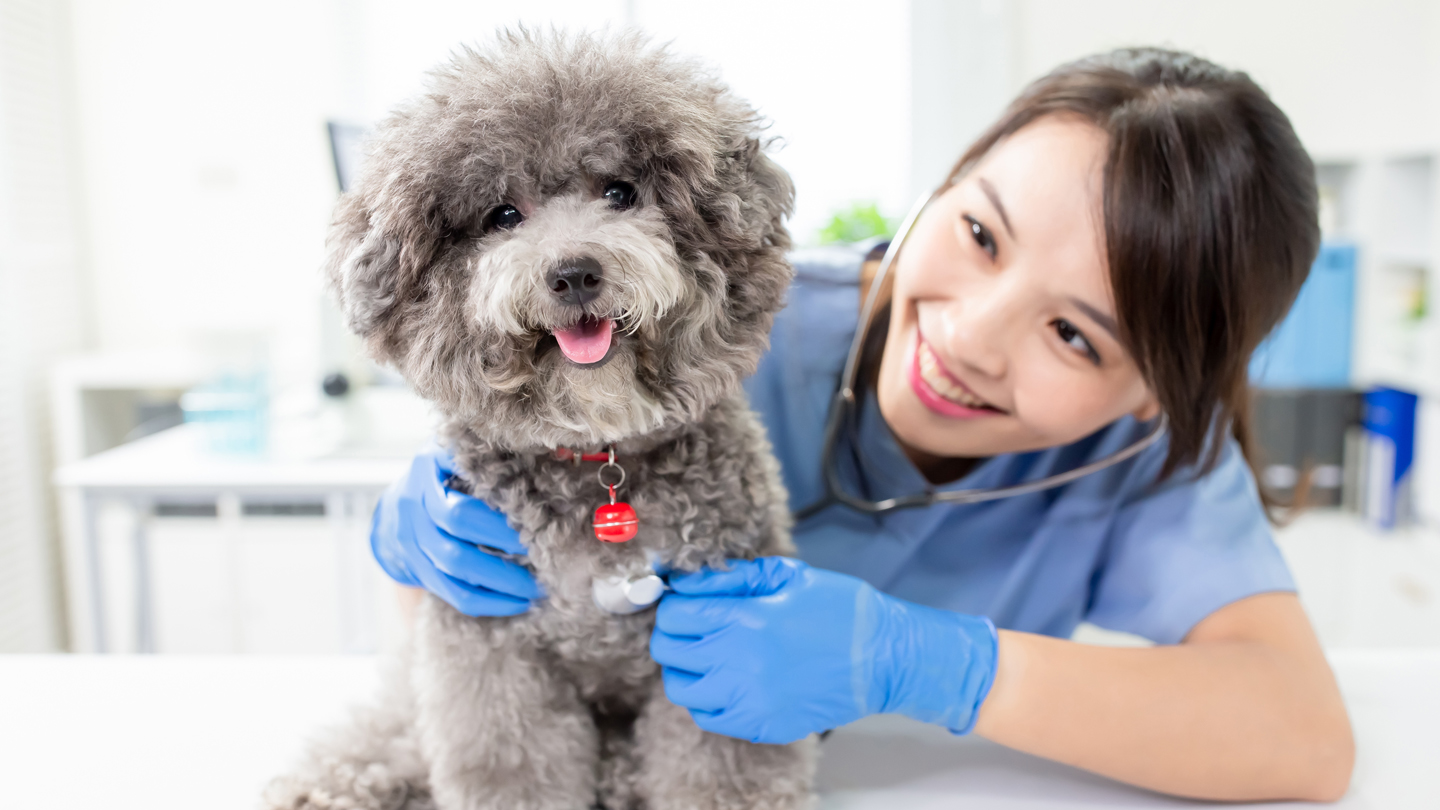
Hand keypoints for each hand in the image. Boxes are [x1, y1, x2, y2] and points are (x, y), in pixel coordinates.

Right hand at [370, 445, 540, 615]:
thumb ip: (490, 456)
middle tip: (544, 548)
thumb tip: (553, 455)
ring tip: (539, 585)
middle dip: (504, 538)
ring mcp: (411, 540)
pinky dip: (489, 602)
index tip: (536, 513)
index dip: (497, 498)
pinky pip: (454, 593)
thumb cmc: (440, 479)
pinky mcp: (419, 572)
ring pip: (455, 565)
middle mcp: (414, 503)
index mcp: (427, 467)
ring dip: (502, 578)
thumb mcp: (455, 455)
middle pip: (458, 522)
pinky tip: (519, 602)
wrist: (392, 514)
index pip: (462, 478)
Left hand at [650, 557, 996, 743]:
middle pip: (667, 650)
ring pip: (679, 687)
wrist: (884, 658)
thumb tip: (686, 581)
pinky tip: (726, 679)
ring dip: (685, 666)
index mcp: (745, 619)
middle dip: (673, 632)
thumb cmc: (841, 610)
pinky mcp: (759, 724)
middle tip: (694, 624)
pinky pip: (705, 715)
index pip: (674, 614)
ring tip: (708, 653)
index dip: (675, 603)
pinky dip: (705, 697)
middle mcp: (738, 663)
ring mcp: (747, 700)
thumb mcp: (788, 576)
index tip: (686, 601)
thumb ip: (732, 577)